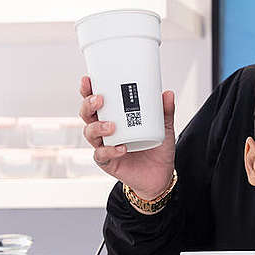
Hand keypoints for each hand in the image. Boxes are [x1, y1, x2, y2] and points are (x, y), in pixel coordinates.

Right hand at [78, 76, 176, 198]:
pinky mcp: (107, 162)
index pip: (96, 102)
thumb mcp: (164, 128)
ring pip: (90, 133)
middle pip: (87, 115)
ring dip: (98, 127)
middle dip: (88, 105)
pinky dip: (110, 150)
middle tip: (100, 100)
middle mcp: (105, 131)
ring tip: (112, 126)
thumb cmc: (157, 148)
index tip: (88, 80)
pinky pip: (102, 155)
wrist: (161, 175)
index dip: (88, 91)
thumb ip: (165, 112)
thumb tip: (167, 93)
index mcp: (114, 117)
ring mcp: (104, 146)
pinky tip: (121, 148)